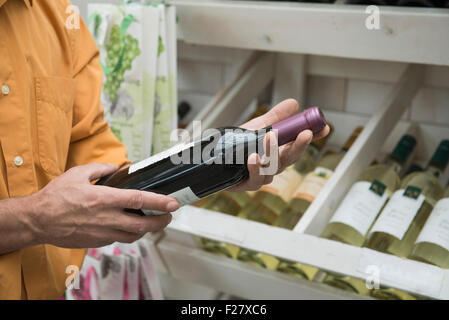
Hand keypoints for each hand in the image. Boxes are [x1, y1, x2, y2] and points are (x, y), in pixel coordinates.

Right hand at [27, 162, 178, 247]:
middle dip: (160, 221)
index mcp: (103, 199)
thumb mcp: (78, 174)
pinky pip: (120, 240)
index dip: (159, 202)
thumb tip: (116, 169)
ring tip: (154, 221)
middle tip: (168, 216)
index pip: (139, 200)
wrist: (38, 220)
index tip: (173, 202)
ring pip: (134, 235)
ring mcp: (102, 233)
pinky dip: (130, 234)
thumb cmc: (56, 197)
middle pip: (143, 224)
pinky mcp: (97, 242)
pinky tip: (132, 226)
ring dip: (147, 229)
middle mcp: (106, 218)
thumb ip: (100, 169)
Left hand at [229, 99, 329, 191]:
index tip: (324, 127)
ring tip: (270, 137)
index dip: (314, 138)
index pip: (299, 144)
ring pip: (273, 167)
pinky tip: (253, 158)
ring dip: (273, 152)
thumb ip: (276, 117)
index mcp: (280, 151)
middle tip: (306, 133)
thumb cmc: (238, 144)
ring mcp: (262, 176)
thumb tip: (294, 103)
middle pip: (291, 158)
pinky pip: (255, 179)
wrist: (215, 158)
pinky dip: (255, 169)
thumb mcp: (258, 127)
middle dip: (299, 145)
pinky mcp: (247, 184)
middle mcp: (274, 165)